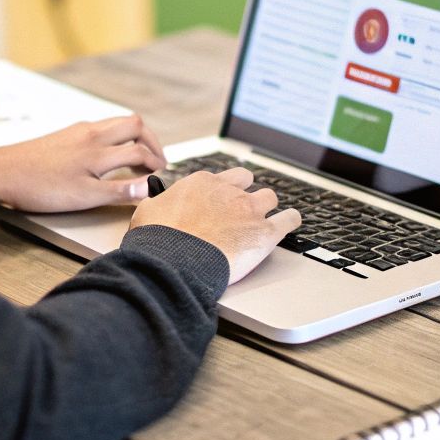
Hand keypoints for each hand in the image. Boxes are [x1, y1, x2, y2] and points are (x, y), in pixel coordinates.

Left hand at [0, 114, 166, 212]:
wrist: (2, 172)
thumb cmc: (40, 187)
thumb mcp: (84, 197)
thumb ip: (119, 191)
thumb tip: (149, 187)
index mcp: (98, 149)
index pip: (139, 150)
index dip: (155, 164)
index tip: (161, 177)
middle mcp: (91, 133)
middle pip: (134, 124)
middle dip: (151, 141)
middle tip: (157, 161)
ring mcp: (78, 130)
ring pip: (117, 123)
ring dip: (134, 137)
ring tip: (138, 157)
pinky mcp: (67, 134)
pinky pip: (101, 127)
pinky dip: (116, 136)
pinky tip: (109, 153)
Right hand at [129, 167, 301, 284]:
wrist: (174, 262)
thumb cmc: (158, 240)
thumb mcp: (148, 213)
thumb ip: (158, 204)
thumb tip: (155, 205)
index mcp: (201, 184)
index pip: (222, 177)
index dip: (223, 189)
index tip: (222, 199)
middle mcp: (228, 191)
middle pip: (247, 181)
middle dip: (246, 193)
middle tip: (242, 208)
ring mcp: (249, 210)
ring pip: (269, 197)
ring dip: (267, 207)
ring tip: (267, 217)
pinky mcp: (265, 232)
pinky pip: (289, 219)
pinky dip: (290, 220)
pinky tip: (290, 222)